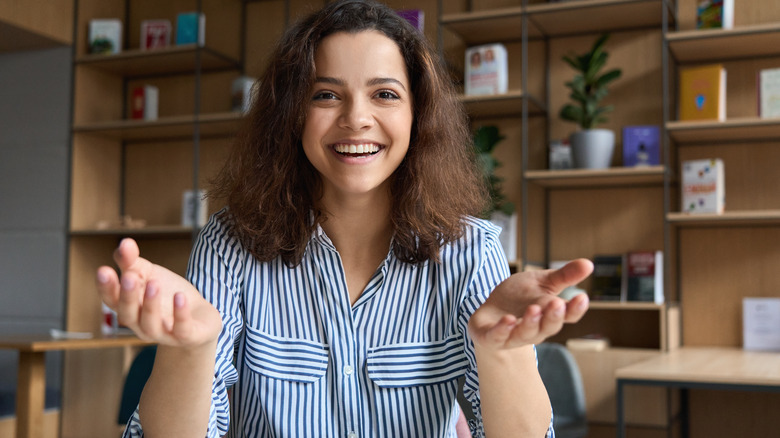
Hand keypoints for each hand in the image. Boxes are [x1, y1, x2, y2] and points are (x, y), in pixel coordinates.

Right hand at [96, 238, 221, 348]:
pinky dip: (180, 314)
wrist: (200, 317)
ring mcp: (163, 333)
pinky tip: (180, 296)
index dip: (106, 287)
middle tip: (129, 276)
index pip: (112, 300)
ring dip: (151, 305)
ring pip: (150, 325)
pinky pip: (181, 329)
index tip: (104, 270)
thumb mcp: (149, 274)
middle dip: (127, 296)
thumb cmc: (167, 295)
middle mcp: (141, 324)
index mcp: (129, 307)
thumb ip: (132, 261)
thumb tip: (124, 242)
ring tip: (154, 283)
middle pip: (128, 314)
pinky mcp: (186, 336)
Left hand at [468, 259, 592, 350]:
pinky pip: (497, 338)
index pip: (566, 315)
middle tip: (557, 303)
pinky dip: (502, 330)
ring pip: (525, 334)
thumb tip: (589, 263)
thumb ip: (564, 275)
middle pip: (548, 327)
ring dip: (530, 323)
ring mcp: (513, 336)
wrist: (491, 311)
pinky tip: (507, 319)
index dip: (575, 309)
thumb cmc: (520, 297)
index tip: (582, 297)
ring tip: (533, 309)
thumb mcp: (542, 282)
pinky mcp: (491, 337)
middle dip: (553, 317)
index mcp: (549, 315)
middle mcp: (535, 330)